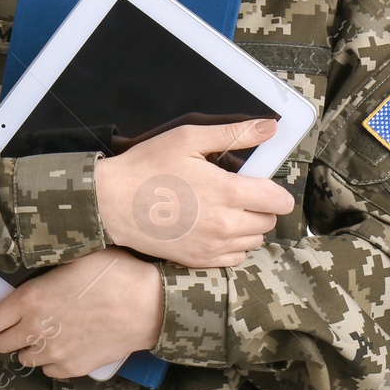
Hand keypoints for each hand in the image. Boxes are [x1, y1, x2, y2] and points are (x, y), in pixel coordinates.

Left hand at [0, 248, 161, 378]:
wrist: (148, 305)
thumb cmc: (113, 272)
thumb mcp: (73, 257)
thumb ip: (44, 268)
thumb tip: (28, 262)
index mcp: (29, 300)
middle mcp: (35, 330)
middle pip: (0, 343)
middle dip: (1, 333)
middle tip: (11, 324)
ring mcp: (54, 353)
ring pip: (24, 358)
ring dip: (26, 346)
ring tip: (40, 334)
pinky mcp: (73, 367)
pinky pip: (49, 370)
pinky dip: (49, 360)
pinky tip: (60, 346)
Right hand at [94, 119, 294, 267]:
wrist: (111, 203)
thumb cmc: (147, 167)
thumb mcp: (188, 139)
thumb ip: (234, 134)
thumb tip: (270, 128)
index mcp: (227, 192)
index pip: (278, 201)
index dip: (276, 191)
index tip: (261, 183)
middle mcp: (225, 224)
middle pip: (268, 222)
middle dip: (260, 206)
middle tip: (235, 192)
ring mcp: (212, 246)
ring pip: (254, 241)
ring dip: (248, 226)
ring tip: (223, 209)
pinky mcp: (199, 261)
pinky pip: (235, 258)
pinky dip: (233, 244)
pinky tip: (214, 228)